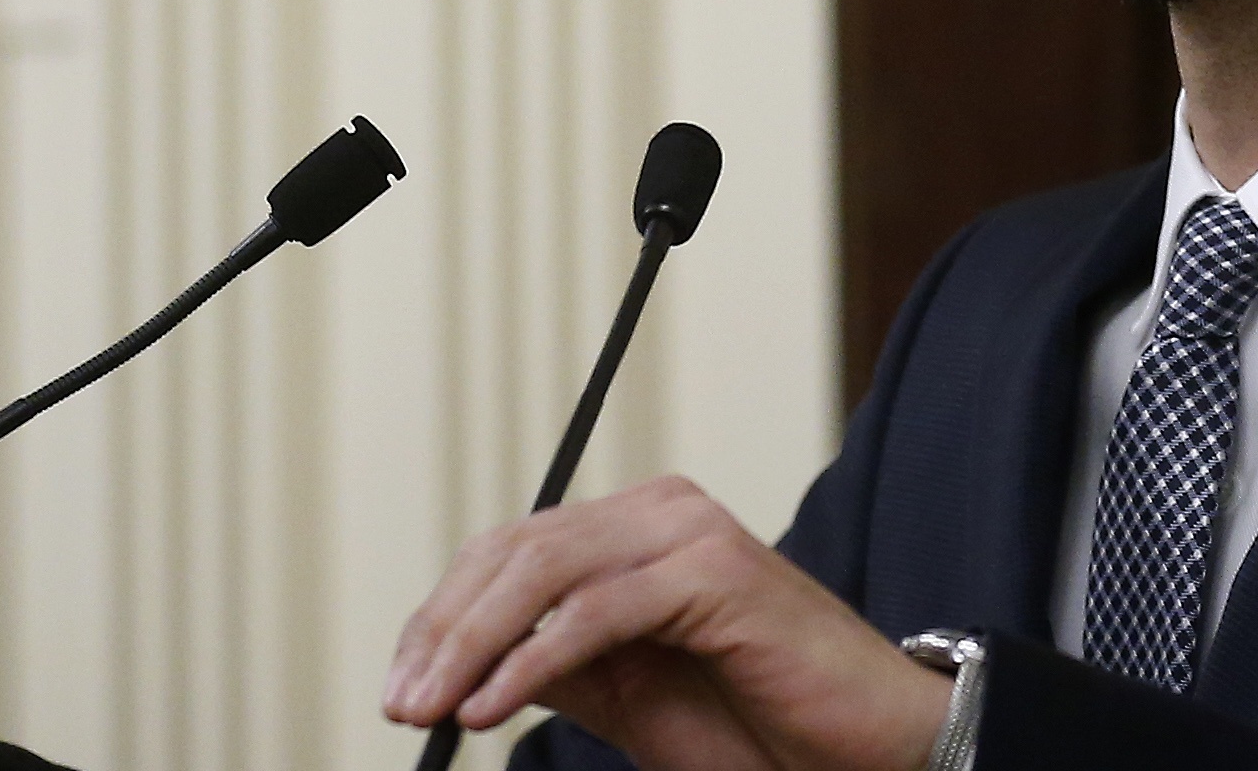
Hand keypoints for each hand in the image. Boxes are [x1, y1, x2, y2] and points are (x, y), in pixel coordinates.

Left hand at [384, 477, 950, 770]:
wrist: (858, 748)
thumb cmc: (756, 723)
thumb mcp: (629, 694)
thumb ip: (559, 661)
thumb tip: (463, 665)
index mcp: (641, 528)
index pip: (513, 549)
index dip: (441, 614)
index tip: (399, 687)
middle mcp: (663, 511)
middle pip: (518, 550)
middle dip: (443, 630)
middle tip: (401, 704)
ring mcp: (691, 533)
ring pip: (547, 569)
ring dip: (472, 644)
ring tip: (433, 710)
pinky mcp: (716, 571)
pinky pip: (598, 610)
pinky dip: (531, 659)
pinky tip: (491, 706)